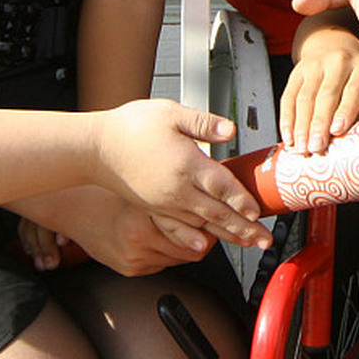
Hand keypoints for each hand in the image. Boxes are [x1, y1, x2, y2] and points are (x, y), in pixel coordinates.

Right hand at [23, 187, 213, 275]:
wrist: (73, 207)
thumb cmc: (108, 191)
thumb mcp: (145, 188)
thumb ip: (173, 197)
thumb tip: (206, 202)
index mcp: (144, 219)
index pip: (195, 233)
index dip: (213, 228)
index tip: (222, 223)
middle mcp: (139, 242)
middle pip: (191, 250)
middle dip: (204, 239)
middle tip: (213, 228)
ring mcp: (134, 259)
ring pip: (180, 259)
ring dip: (189, 247)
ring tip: (192, 231)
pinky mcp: (130, 268)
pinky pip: (164, 264)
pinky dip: (171, 253)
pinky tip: (169, 238)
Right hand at [92, 100, 271, 248]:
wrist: (94, 149)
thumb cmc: (130, 127)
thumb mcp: (169, 113)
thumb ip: (203, 123)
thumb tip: (230, 129)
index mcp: (186, 164)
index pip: (222, 186)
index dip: (241, 200)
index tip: (257, 213)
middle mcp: (177, 189)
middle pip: (217, 213)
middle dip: (244, 228)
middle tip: (264, 240)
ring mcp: (164, 203)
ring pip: (201, 224)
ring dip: (225, 235)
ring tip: (245, 243)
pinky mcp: (152, 210)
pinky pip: (178, 229)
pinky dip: (194, 238)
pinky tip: (202, 245)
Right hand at [281, 27, 358, 152]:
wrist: (334, 45)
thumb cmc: (357, 78)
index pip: (353, 89)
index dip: (345, 111)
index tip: (337, 131)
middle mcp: (338, 61)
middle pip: (326, 95)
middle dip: (319, 124)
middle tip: (316, 147)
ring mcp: (315, 65)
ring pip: (305, 98)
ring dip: (301, 126)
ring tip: (302, 148)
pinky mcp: (297, 72)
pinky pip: (288, 97)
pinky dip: (287, 119)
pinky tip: (289, 136)